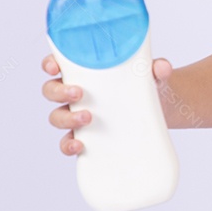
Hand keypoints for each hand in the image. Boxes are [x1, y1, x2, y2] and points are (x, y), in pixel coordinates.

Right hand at [42, 54, 172, 155]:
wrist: (161, 109)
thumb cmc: (147, 84)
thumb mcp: (153, 74)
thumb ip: (158, 68)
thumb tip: (161, 67)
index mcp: (84, 72)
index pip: (58, 64)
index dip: (50, 64)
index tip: (55, 67)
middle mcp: (76, 93)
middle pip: (52, 91)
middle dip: (59, 92)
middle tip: (79, 93)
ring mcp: (79, 115)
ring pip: (57, 117)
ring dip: (66, 118)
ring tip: (88, 118)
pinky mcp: (87, 136)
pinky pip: (68, 142)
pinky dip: (69, 145)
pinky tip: (79, 146)